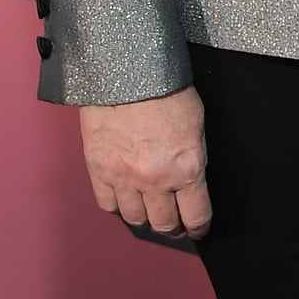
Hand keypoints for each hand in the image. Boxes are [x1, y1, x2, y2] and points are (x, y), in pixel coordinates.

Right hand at [78, 88, 211, 240]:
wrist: (125, 71)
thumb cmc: (165, 90)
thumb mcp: (196, 125)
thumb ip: (193, 159)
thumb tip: (191, 182)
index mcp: (186, 169)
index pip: (196, 216)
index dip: (199, 227)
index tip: (198, 228)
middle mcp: (155, 181)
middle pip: (164, 224)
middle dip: (173, 226)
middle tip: (174, 222)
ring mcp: (123, 178)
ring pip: (136, 219)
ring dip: (146, 218)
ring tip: (149, 211)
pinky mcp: (98, 170)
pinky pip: (108, 205)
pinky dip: (118, 206)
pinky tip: (125, 199)